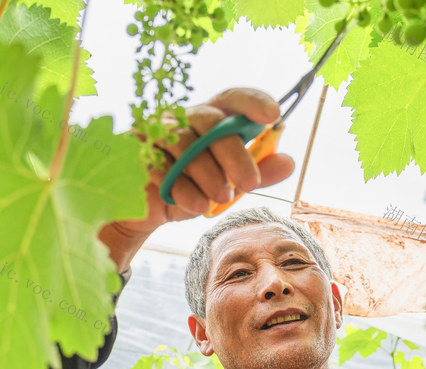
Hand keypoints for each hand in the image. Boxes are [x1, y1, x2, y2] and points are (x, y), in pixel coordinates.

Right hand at [111, 87, 296, 235]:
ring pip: (186, 143)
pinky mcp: (136, 155)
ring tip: (220, 198)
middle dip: (235, 154)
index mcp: (209, 119)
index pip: (232, 99)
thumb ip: (258, 173)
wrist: (148, 213)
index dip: (253, 102)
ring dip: (209, 175)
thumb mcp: (229, 185)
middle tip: (250, 184)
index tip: (273, 115)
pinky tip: (198, 205)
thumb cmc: (192, 190)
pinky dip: (185, 189)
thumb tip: (289, 162)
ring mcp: (155, 133)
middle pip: (210, 121)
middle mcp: (181, 118)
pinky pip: (162, 167)